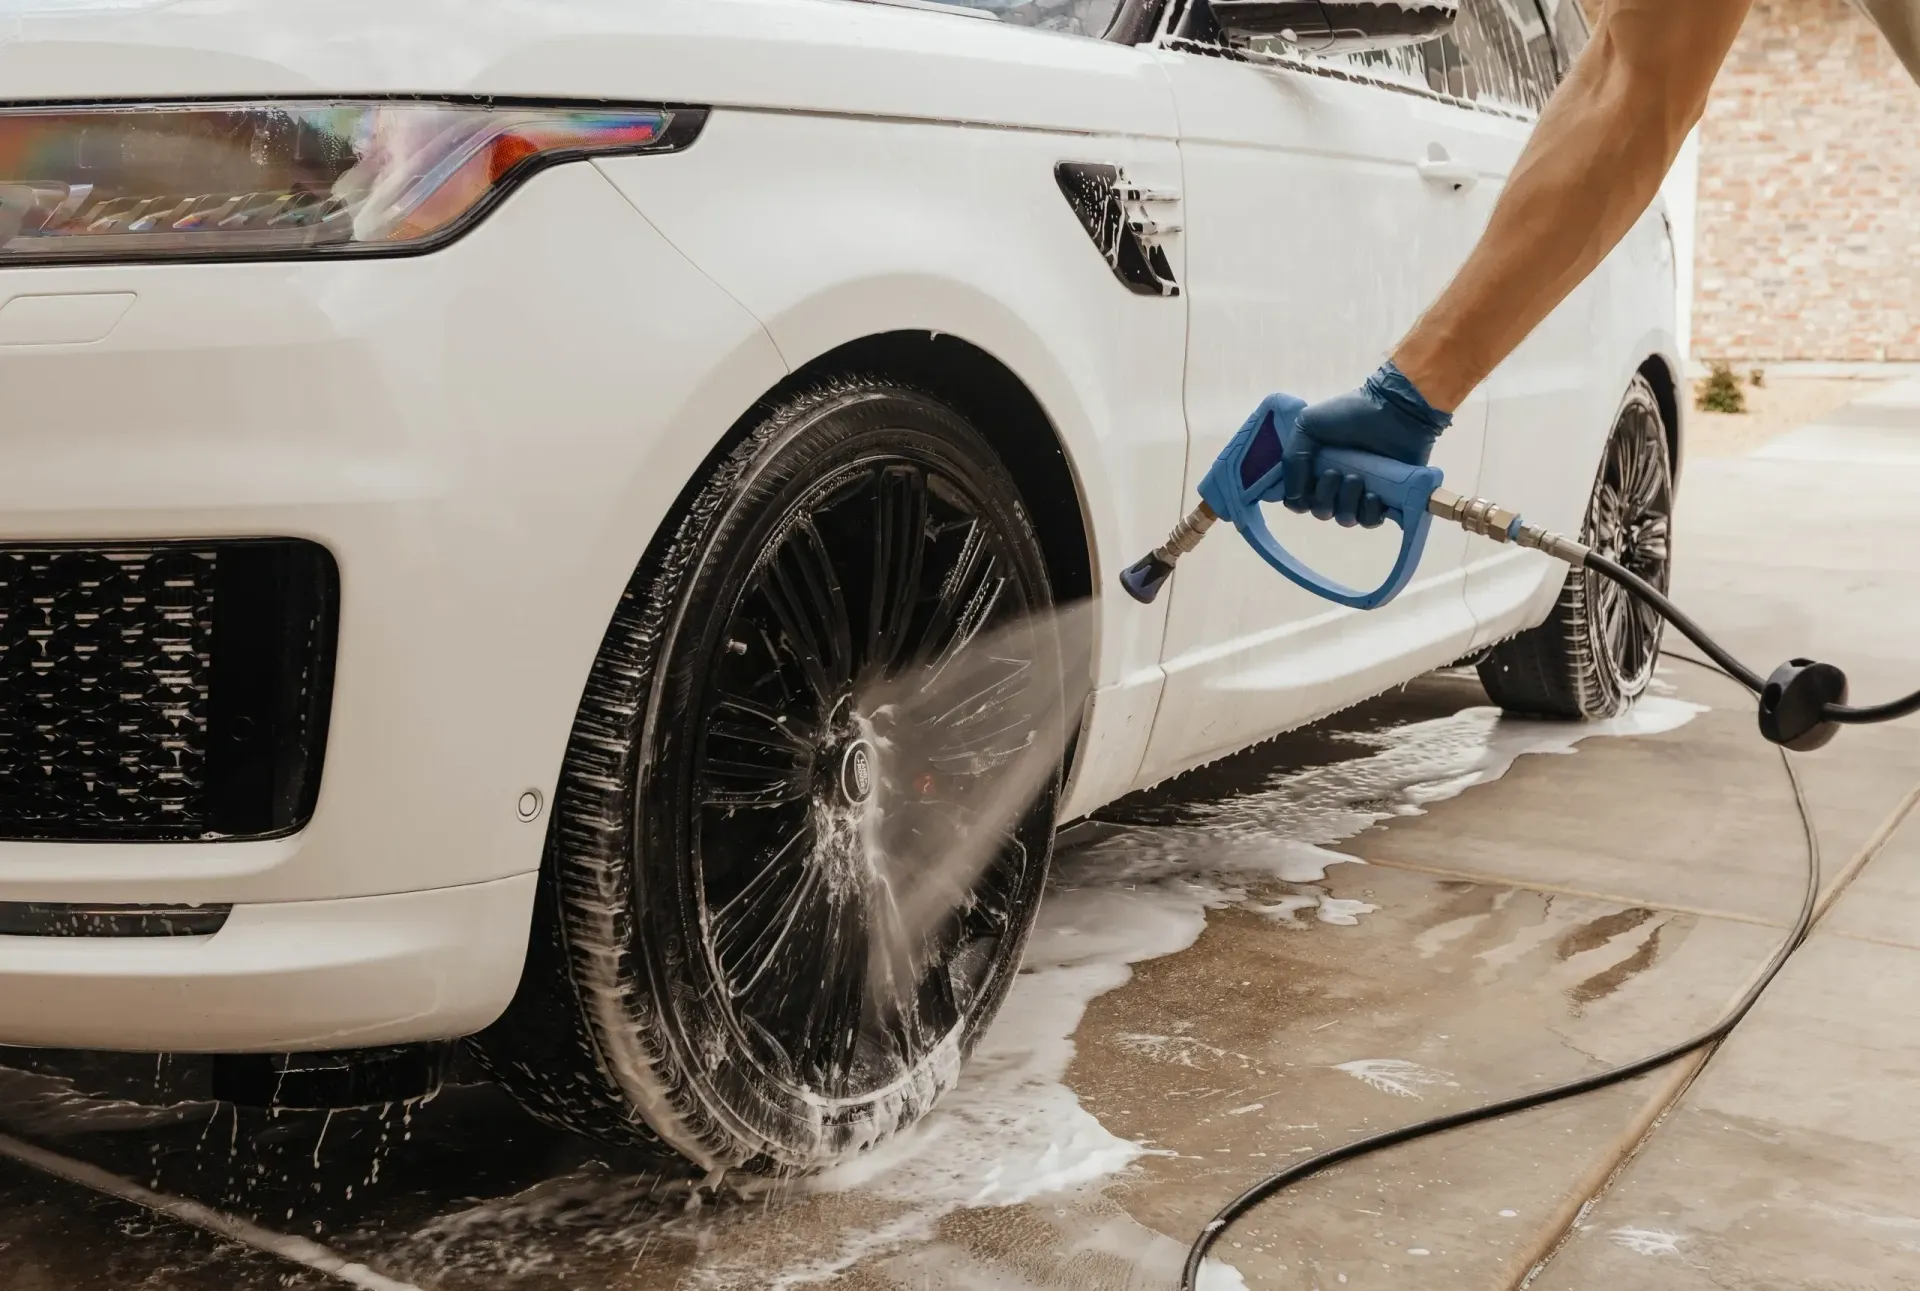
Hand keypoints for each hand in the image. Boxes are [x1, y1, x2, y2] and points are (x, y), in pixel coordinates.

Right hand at [1280, 361, 1450, 527]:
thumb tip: (1293, 497)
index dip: (1300, 500)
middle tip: (1336, 473)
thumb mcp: (1306, 426)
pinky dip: (1369, 513)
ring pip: (1345, 519)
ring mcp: (1360, 493)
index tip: (1309, 483)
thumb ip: (1291, 460)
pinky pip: (1371, 521)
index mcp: (1314, 470)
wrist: (1392, 408)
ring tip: (1357, 479)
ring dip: (1347, 503)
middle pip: (1321, 512)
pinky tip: (1373, 495)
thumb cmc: (1347, 414)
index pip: (1298, 502)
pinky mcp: (1386, 498)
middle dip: (1325, 496)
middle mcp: (1335, 485)